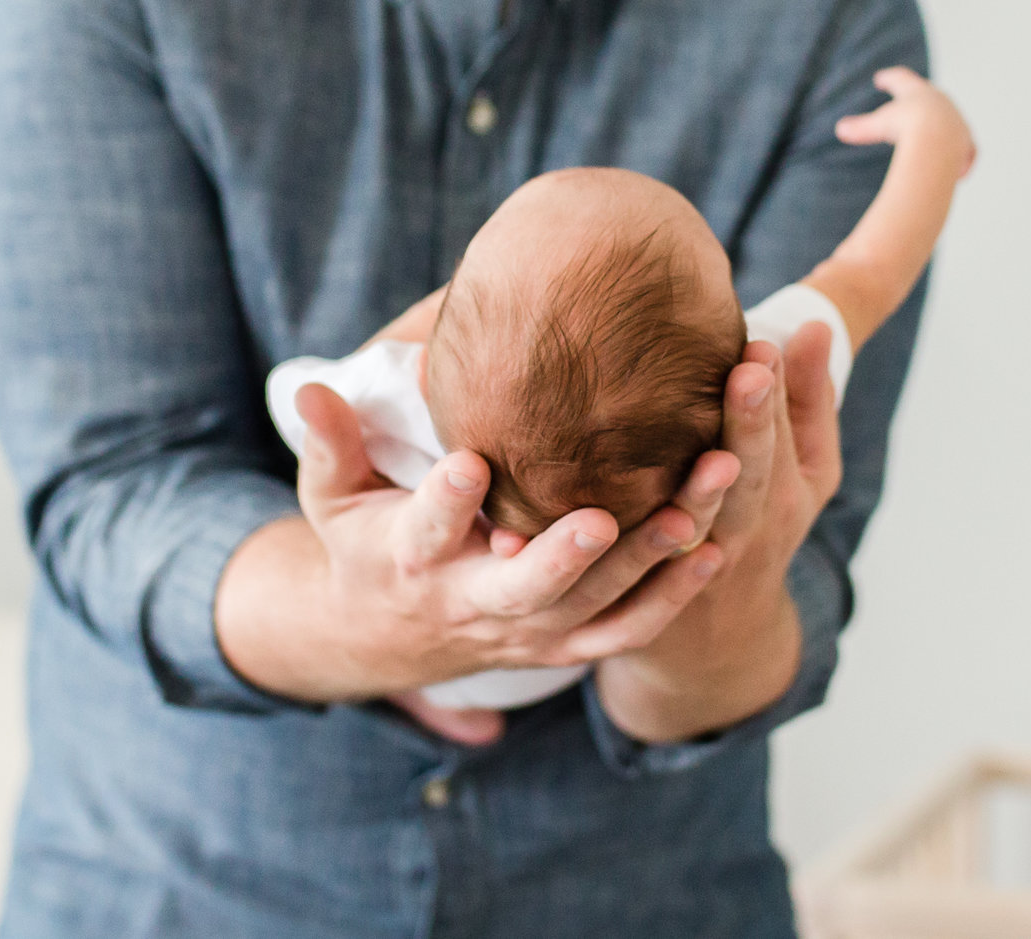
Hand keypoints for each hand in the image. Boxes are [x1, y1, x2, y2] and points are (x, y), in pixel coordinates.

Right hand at [214, 383, 742, 731]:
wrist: (387, 636)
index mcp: (412, 560)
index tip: (467, 463)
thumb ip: (330, 443)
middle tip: (610, 513)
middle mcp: (474, 602)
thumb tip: (312, 387)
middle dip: (569, 555)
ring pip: (596, 605)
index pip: (426, 531)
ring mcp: (528, 630)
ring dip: (651, 559)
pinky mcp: (568, 643)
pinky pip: (627, 629)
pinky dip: (673, 596)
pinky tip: (718, 546)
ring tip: (701, 503)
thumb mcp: (332, 498)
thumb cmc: (367, 541)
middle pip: (527, 587)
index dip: (444, 502)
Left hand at [591, 318, 842, 742]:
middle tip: (747, 373)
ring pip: (693, 530)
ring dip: (696, 494)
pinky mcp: (641, 597)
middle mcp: (743, 534)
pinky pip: (628, 576)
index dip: (776, 399)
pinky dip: (610, 547)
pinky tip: (576, 516)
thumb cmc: (763, 524)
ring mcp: (694, 568)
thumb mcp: (806, 471)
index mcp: (784, 495)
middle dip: (750, 427)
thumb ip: (808, 400)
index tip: (764, 349)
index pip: (780, 440)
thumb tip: (811, 327)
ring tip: (694, 453)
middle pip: (747, 480)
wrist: (720, 640)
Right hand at [834, 66, 974, 176]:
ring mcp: (957, 123)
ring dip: (942, 128)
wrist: (937, 140)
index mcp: (918, 92)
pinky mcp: (966, 144)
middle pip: (928, 97)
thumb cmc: (906, 127)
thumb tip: (841, 129)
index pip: (901, 79)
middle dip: (918, 99)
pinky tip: (961, 171)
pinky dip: (961, 159)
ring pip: (950, 122)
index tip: (881, 78)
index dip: (890, 79)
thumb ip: (860, 128)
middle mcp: (941, 102)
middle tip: (910, 99)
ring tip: (936, 137)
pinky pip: (966, 151)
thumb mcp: (879, 126)